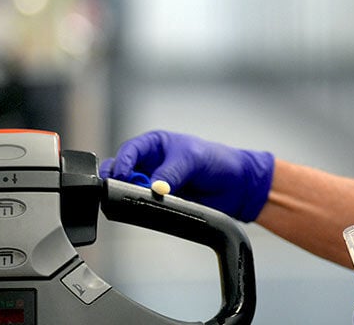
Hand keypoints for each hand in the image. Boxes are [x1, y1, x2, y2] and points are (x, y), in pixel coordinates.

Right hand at [99, 131, 273, 221]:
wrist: (236, 186)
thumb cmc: (217, 161)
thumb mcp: (193, 159)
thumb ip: (171, 172)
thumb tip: (153, 187)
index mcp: (155, 144)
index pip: (130, 150)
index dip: (122, 162)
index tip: (121, 175)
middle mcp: (151, 164)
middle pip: (122, 171)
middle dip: (117, 179)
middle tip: (120, 189)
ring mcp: (154, 184)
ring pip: (130, 190)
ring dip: (129, 195)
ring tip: (135, 199)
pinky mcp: (161, 202)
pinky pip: (144, 206)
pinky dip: (142, 207)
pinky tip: (147, 208)